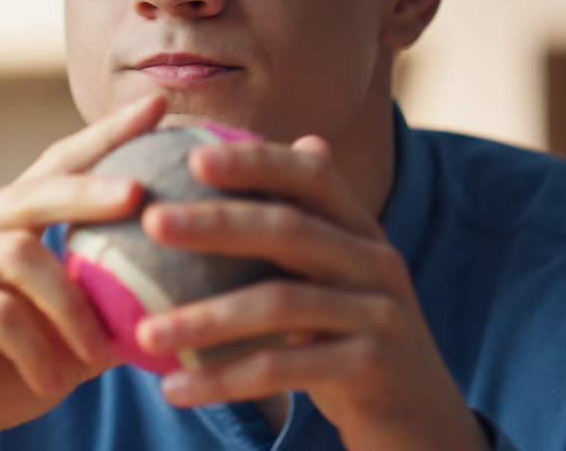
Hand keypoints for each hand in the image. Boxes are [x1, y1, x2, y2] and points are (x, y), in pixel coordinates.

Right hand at [0, 95, 166, 450]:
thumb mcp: (67, 338)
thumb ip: (108, 306)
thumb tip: (185, 289)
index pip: (54, 167)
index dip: (104, 136)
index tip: (158, 106)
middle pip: (31, 191)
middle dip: (90, 189)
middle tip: (140, 192)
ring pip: (18, 253)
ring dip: (71, 306)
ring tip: (100, 352)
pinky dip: (34, 347)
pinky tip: (53, 382)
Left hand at [132, 136, 489, 450]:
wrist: (422, 418)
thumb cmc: (353, 335)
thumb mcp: (332, 277)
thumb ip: (296, 226)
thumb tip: (259, 148)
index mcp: (359, 229)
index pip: (311, 175)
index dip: (256, 161)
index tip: (193, 157)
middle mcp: (375, 261)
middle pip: (290, 230)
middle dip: (216, 222)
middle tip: (151, 221)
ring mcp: (378, 314)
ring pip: (279, 304)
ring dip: (204, 319)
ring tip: (144, 334)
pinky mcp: (371, 368)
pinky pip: (282, 369)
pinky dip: (223, 379)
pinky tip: (174, 389)